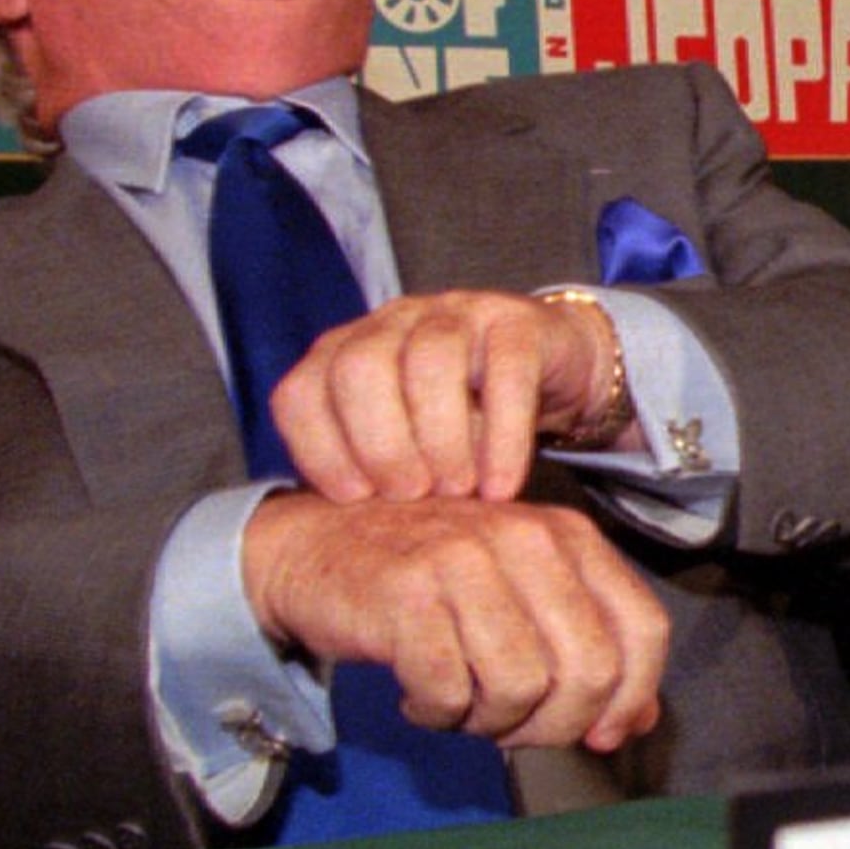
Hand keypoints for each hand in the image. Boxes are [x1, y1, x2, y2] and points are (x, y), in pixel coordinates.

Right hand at [240, 493, 670, 752]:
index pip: (643, 627)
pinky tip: (419, 698)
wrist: (316, 547)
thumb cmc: (430, 582)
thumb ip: (586, 649)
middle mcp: (525, 537)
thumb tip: (638, 720)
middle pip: (588, 669)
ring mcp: (465, 560)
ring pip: (521, 687)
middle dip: (555, 724)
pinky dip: (436, 714)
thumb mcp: (521, 597)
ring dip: (490, 722)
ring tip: (461, 705)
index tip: (602, 734)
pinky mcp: (407, 593)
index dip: (631, 696)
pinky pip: (450, 692)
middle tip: (513, 728)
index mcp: (568, 536)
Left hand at [269, 287, 632, 504]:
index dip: (318, 451)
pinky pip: (507, 372)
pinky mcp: (517, 321)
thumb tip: (344, 535)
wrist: (548, 369)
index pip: (301, 393)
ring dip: (441, 440)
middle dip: (381, 444)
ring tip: (459, 493)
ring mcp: (454, 313)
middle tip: (413, 495)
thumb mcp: (405, 446)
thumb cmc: (461, 422)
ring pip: (431, 362)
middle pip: (360, 369)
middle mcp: (390, 324)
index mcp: (345, 352)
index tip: (355, 501)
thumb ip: (370, 473)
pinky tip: (502, 487)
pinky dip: (503, 437)